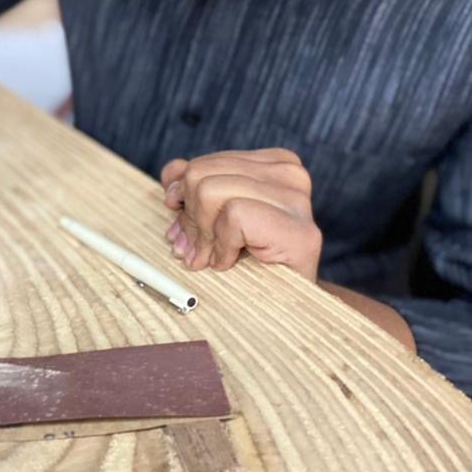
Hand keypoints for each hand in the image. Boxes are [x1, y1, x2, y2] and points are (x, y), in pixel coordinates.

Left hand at [160, 148, 322, 280]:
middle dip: (189, 218)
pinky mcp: (299, 232)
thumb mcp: (214, 217)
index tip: (180, 218)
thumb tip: (171, 176)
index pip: (202, 164)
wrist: (288, 306)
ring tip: (210, 257)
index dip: (181, 194)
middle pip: (201, 175)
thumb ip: (194, 189)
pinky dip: (222, 246)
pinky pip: (233, 217)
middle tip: (193, 249)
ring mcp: (297, 201)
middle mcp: (289, 174)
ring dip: (203, 235)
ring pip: (210, 192)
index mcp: (273, 164)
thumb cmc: (251, 263)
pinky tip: (229, 262)